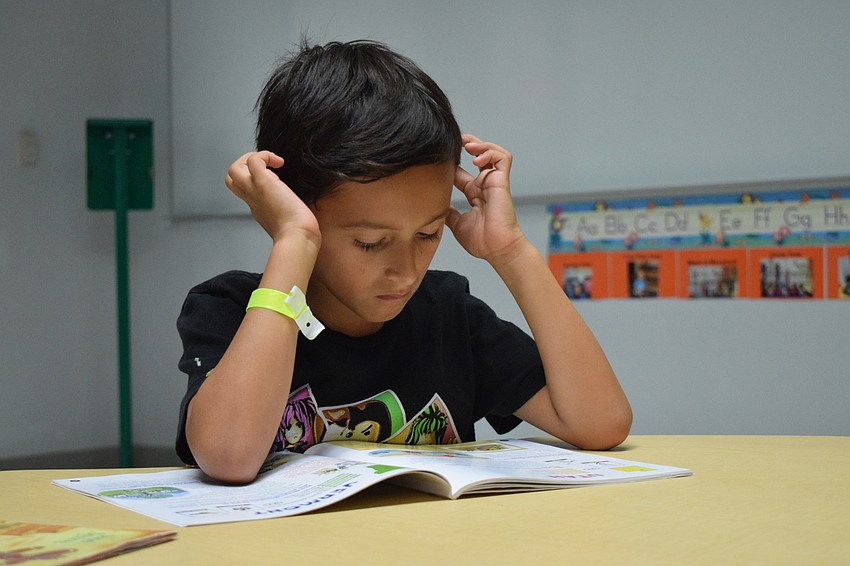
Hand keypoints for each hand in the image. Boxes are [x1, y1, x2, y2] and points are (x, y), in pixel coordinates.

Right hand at [225, 151, 320, 244]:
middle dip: (245, 166)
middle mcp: (253, 201)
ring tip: (272, 162)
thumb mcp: (291, 222)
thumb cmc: (301, 234)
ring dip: (250, 159)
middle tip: (267, 167)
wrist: (298, 238)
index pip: (246, 191)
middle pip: (231, 179)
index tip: (275, 180)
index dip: (254, 180)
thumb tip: (304, 212)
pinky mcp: (262, 183)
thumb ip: (291, 213)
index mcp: (259, 209)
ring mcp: (254, 192)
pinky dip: (264, 155)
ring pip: (233, 170)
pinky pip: (253, 160)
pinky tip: (280, 162)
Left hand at [446, 135, 524, 263]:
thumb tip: (434, 207)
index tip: (438, 161)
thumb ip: (447, 213)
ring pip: (491, 153)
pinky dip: (490, 152)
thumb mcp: (456, 224)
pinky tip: (477, 158)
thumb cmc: (482, 242)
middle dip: (467, 145)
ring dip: (480, 144)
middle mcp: (484, 186)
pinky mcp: (502, 182)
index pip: (461, 173)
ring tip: (466, 144)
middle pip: (477, 157)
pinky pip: (502, 158)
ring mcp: (494, 183)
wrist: (498, 250)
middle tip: (454, 140)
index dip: (451, 165)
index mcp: (474, 195)